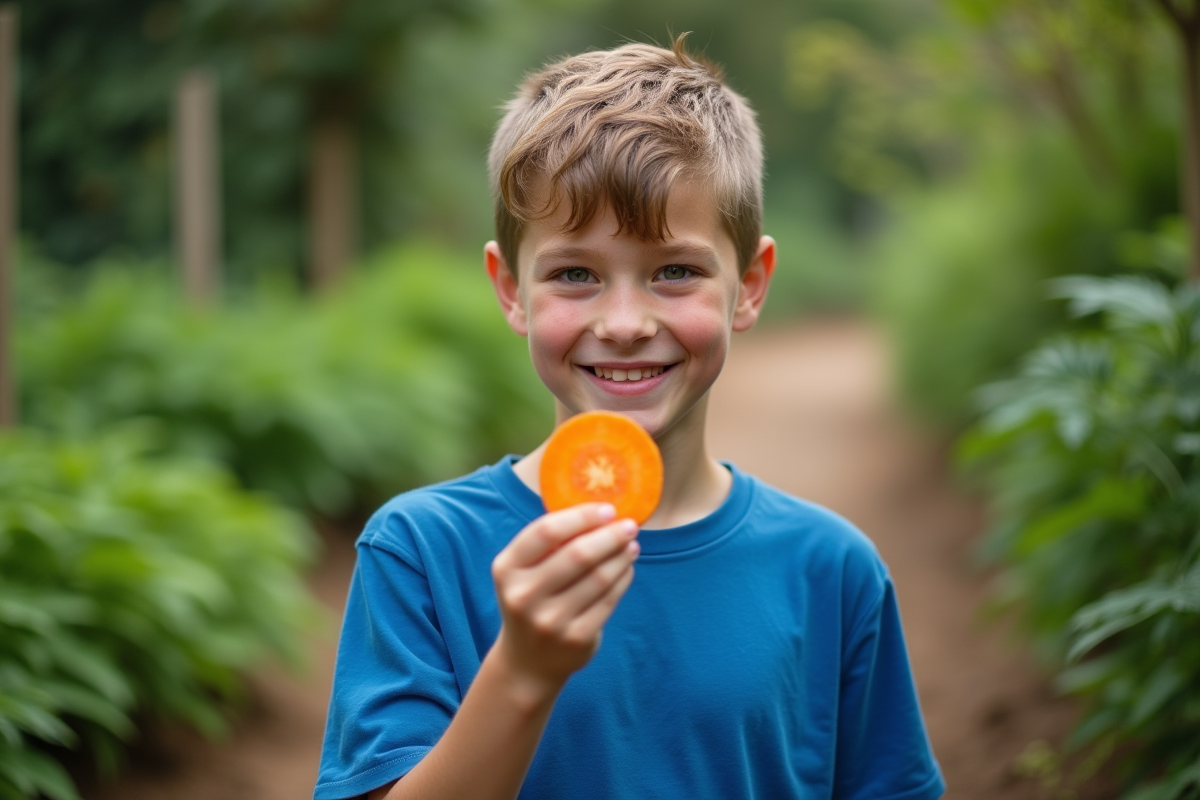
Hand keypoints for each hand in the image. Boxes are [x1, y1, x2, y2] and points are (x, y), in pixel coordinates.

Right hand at [490, 503, 639, 695]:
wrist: (527, 662)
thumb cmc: (531, 601)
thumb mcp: (523, 572)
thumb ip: (549, 544)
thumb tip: (599, 511)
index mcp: (507, 569)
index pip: (546, 532)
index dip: (581, 516)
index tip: (607, 509)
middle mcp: (524, 596)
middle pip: (577, 554)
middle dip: (609, 535)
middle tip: (629, 524)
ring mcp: (550, 621)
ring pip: (598, 578)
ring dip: (621, 556)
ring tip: (631, 544)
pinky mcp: (576, 639)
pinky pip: (608, 600)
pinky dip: (623, 579)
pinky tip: (627, 567)